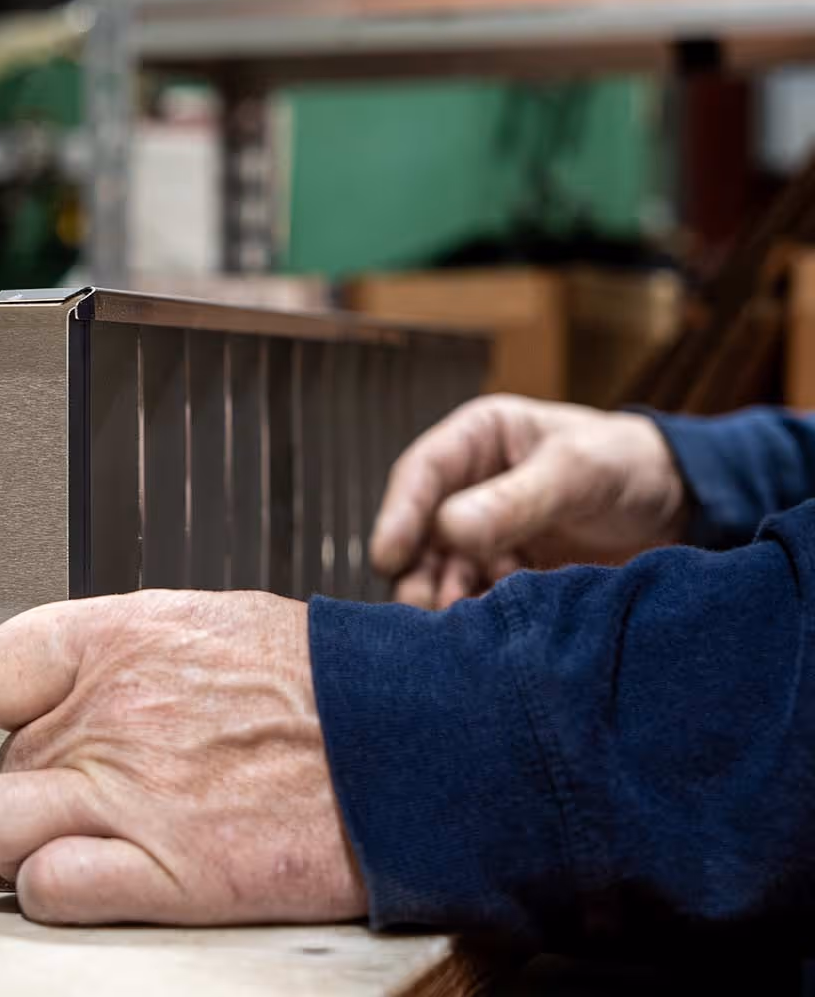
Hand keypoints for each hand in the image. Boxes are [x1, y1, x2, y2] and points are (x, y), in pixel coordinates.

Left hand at [0, 589, 365, 925]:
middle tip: (100, 787)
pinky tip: (100, 875)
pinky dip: (59, 889)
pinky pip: (45, 888)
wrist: (412, 744)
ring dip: (27, 838)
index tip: (34, 720)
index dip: (12, 705)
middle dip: (44, 778)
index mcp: (122, 639)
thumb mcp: (211, 623)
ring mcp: (131, 794)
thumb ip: (125, 650)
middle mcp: (113, 712)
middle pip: (4, 756)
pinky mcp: (165, 873)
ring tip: (80, 837)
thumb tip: (68, 681)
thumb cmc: (325, 687)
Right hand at [370, 395, 689, 608]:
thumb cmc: (629, 464)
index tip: (387, 558)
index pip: (420, 475)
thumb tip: (447, 529)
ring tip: (464, 626)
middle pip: (423, 533)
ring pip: (447, 571)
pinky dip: (483, 615)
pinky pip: (482, 597)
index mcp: (478, 441)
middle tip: (423, 609)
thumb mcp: (577, 471)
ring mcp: (490, 534)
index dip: (398, 516)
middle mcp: (472, 488)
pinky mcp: (511, 574)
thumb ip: (515, 500)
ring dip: (450, 598)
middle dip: (419, 572)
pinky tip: (496, 632)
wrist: (687, 505)